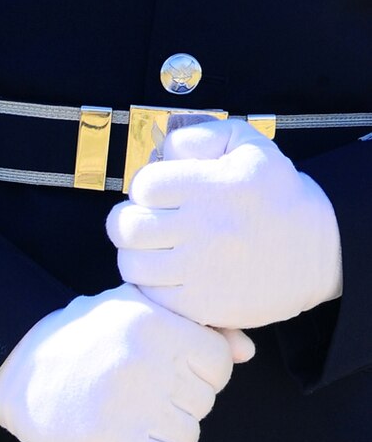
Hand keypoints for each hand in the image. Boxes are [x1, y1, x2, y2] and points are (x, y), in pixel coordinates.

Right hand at [0, 283, 252, 441]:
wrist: (12, 369)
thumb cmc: (79, 339)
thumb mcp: (131, 309)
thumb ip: (192, 324)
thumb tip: (247, 353)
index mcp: (156, 323)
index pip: (218, 364)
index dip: (201, 378)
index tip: (170, 382)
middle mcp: (148, 359)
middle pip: (204, 402)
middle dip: (182, 409)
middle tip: (146, 407)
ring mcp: (132, 402)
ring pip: (190, 436)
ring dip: (171, 441)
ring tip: (141, 430)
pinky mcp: (113, 441)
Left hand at [107, 118, 342, 329]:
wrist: (314, 249)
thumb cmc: (273, 193)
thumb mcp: (249, 145)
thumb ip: (202, 136)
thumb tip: (163, 150)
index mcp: (213, 186)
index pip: (144, 186)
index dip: (144, 188)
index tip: (157, 195)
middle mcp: (204, 227)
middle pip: (126, 227)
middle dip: (126, 222)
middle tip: (143, 224)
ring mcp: (200, 270)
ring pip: (132, 265)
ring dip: (134, 256)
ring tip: (152, 250)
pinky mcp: (201, 305)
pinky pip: (150, 297)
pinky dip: (150, 285)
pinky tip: (167, 275)